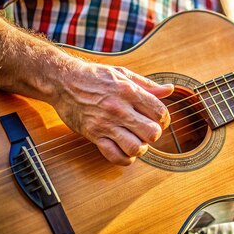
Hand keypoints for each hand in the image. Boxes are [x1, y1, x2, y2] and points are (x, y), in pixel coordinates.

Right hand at [50, 61, 172, 164]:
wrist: (63, 81)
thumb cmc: (95, 76)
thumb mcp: (123, 74)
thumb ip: (148, 85)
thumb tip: (170, 89)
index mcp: (129, 91)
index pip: (160, 112)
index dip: (164, 119)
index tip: (158, 120)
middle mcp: (119, 109)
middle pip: (151, 133)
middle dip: (154, 134)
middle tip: (147, 131)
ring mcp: (106, 124)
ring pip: (135, 147)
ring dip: (140, 148)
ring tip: (137, 142)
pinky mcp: (93, 135)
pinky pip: (114, 156)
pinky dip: (124, 159)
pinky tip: (126, 152)